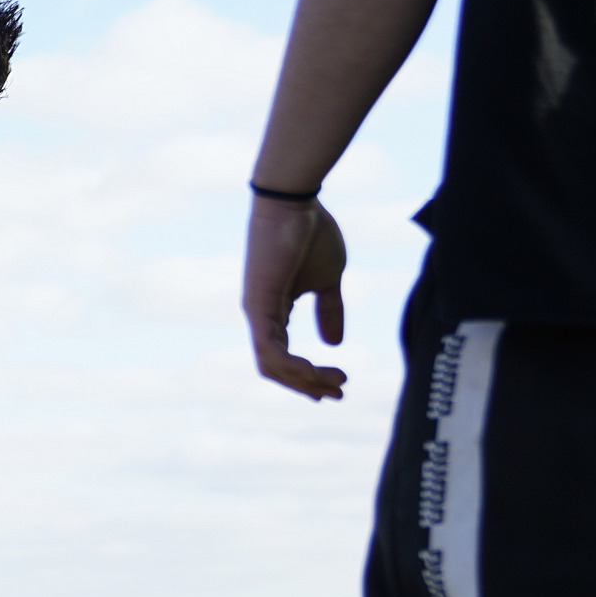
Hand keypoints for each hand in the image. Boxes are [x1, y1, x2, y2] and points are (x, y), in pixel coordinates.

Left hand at [243, 198, 349, 399]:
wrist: (296, 202)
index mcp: (274, 312)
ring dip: (305, 381)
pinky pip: (270, 351)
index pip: (284, 357)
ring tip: (337, 381)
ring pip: (272, 366)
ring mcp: (256, 313)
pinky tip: (317, 370)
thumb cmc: (311, 233)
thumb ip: (329, 310)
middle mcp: (260, 317)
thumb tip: (335, 343)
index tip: (337, 386)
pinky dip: (293, 367)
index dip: (308, 377)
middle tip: (339, 393)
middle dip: (308, 386)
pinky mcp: (258, 305)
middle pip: (277, 369)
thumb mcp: (328, 280)